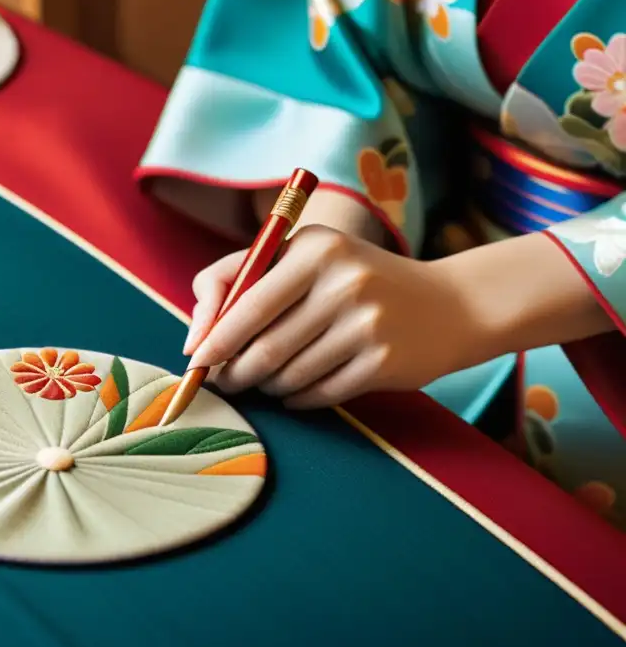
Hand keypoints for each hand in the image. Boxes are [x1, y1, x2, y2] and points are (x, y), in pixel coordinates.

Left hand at [184, 224, 477, 408]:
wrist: (449, 305)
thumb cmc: (355, 280)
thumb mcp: (305, 256)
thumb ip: (242, 277)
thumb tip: (197, 335)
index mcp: (315, 248)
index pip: (247, 303)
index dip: (214, 337)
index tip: (196, 359)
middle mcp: (343, 281)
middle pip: (263, 348)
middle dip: (234, 372)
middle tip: (224, 381)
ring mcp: (366, 324)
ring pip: (288, 375)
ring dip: (267, 385)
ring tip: (266, 379)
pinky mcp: (384, 362)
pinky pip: (318, 394)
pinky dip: (297, 398)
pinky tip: (296, 389)